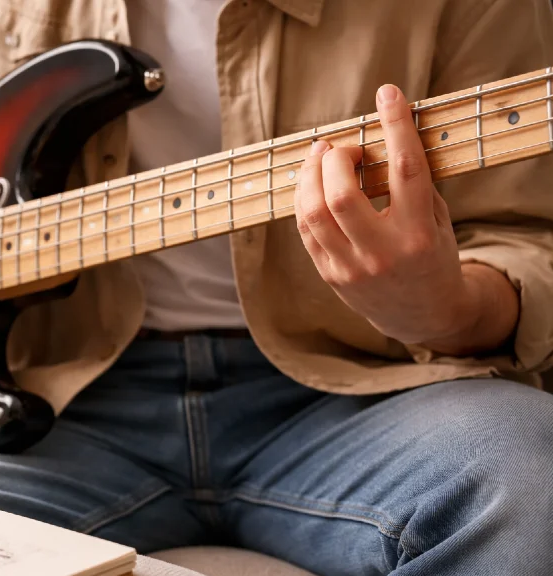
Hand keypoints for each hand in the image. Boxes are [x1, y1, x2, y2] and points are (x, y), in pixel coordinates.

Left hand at [293, 84, 517, 351]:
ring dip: (310, 174)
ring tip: (322, 155)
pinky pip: (305, 228)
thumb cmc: (432, 255)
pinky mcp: (329, 274)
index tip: (388, 94)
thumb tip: (382, 134)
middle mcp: (382, 252)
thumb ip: (412, 184)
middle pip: (342, 194)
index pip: (404, 170)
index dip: (394, 126)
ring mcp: (350, 267)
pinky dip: (304, 198)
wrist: (423, 314)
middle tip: (345, 147)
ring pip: (313, 212)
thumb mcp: (436, 219)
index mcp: (418, 232)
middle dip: (337, 158)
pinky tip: (313, 183)